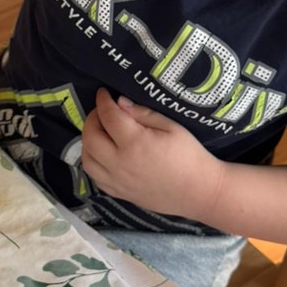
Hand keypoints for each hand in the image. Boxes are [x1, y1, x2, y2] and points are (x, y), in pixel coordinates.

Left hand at [81, 89, 225, 220]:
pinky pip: (95, 177)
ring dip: (88, 142)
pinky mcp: (119, 193)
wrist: (199, 191)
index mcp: (134, 143)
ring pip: (87, 159)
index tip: (103, 93)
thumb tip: (120, 103)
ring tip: (100, 132)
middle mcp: (120, 163)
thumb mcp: (171, 127)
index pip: (108, 116)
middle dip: (91, 119)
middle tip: (101, 111)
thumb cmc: (189, 156)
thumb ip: (143, 114)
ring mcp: (117, 181)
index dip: (103, 101)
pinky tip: (103, 154)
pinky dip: (93, 162)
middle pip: (90, 137)